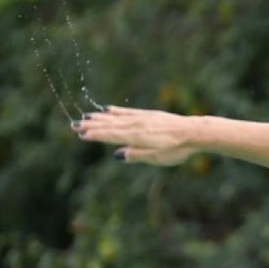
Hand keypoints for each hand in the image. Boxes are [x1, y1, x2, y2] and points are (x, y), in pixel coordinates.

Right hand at [72, 105, 199, 165]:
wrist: (193, 132)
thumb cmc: (177, 149)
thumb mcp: (157, 158)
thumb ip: (137, 155)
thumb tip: (117, 155)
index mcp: (137, 137)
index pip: (112, 136)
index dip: (96, 135)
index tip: (81, 135)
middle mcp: (137, 125)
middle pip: (110, 125)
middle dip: (92, 126)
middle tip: (74, 125)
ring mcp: (142, 118)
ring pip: (117, 117)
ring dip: (101, 118)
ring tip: (86, 117)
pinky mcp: (149, 115)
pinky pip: (128, 112)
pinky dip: (117, 111)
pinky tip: (108, 109)